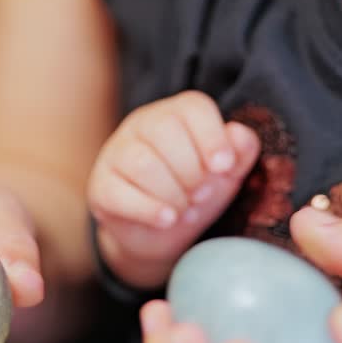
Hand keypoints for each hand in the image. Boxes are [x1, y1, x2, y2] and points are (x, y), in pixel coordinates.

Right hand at [87, 91, 259, 287]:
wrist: (160, 235)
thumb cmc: (193, 193)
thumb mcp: (225, 174)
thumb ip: (240, 151)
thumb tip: (238, 135)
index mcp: (175, 114)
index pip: (192, 107)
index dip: (212, 137)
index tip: (224, 167)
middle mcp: (141, 126)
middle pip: (165, 131)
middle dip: (192, 171)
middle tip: (201, 195)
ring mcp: (115, 154)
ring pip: (142, 163)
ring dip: (173, 193)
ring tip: (185, 210)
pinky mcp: (100, 187)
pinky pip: (120, 193)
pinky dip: (150, 210)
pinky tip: (168, 219)